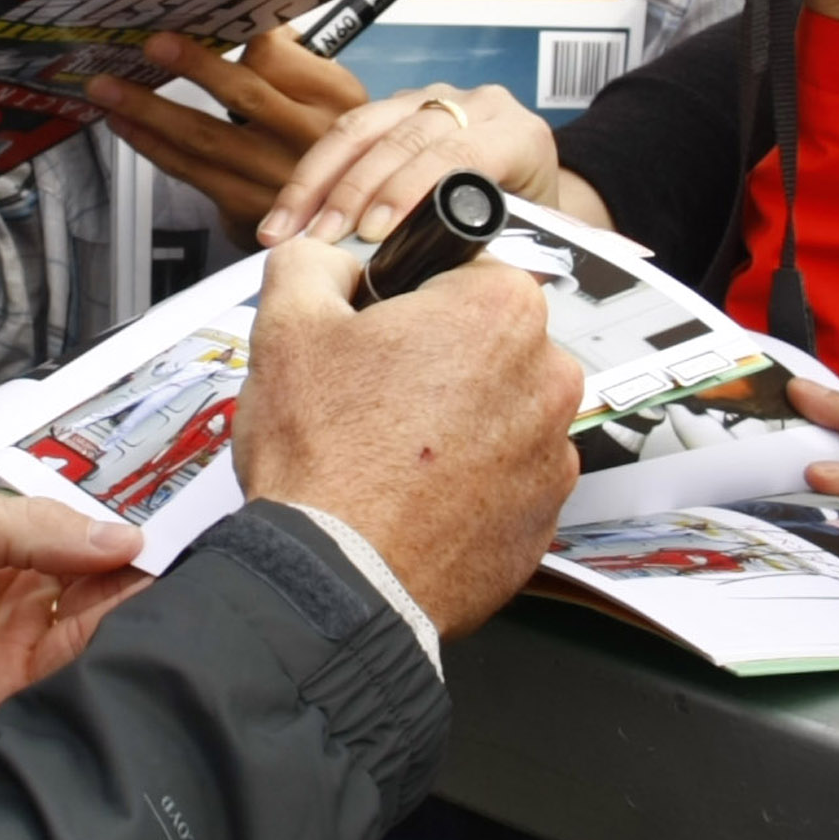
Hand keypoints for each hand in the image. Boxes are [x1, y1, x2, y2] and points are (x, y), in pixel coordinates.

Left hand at [0, 489, 153, 815]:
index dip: (123, 525)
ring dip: (138, 619)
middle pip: (103, 584)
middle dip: (145, 573)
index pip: (78, 529)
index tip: (173, 519)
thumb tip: (116, 534)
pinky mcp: (10, 713)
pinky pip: (73, 690)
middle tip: (192, 561)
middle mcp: (14, 599)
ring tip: (177, 599)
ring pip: (101, 635)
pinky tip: (138, 650)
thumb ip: (21, 525)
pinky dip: (107, 672)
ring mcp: (14, 657)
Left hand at [85, 18, 364, 217]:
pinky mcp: (247, 207)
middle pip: (244, 94)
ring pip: (204, 137)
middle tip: (152, 45)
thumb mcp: (331, 91)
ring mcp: (276, 177)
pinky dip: (152, 146)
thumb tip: (238, 13)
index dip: (234, 32)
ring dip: (148, 110)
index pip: (277, 54)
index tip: (195, 11)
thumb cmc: (322, 137)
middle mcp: (309, 137)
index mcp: (334, 95)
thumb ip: (289, 54)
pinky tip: (126, 126)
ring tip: (109, 88)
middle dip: (192, 66)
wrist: (337, 213)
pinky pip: (190, 172)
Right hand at [237, 234, 585, 633]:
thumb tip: (331, 260)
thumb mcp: (286, 324)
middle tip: (371, 397)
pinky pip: (505, 480)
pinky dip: (468, 484)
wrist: (337, 579)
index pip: (463, 271)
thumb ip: (313, 262)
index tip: (380, 329)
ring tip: (386, 455)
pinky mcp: (542, 519)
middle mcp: (547, 378)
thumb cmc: (323, 458)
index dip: (410, 295)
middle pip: (487, 344)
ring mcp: (552, 455)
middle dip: (436, 361)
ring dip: (455, 423)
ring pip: (498, 413)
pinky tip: (412, 496)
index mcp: (500, 311)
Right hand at [259, 81, 578, 250]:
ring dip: (316, 183)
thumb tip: (440, 286)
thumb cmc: (531, 228)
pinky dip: (312, 176)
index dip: (408, 190)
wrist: (533, 197)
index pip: (457, 153)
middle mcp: (476, 107)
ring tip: (285, 232)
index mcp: (518, 135)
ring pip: (362, 128)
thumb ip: (494, 259)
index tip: (372, 233)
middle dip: (352, 193)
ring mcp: (432, 101)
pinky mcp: (396, 108)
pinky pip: (345, 133)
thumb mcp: (530, 245)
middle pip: (402, 138)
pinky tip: (288, 214)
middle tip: (320, 242)